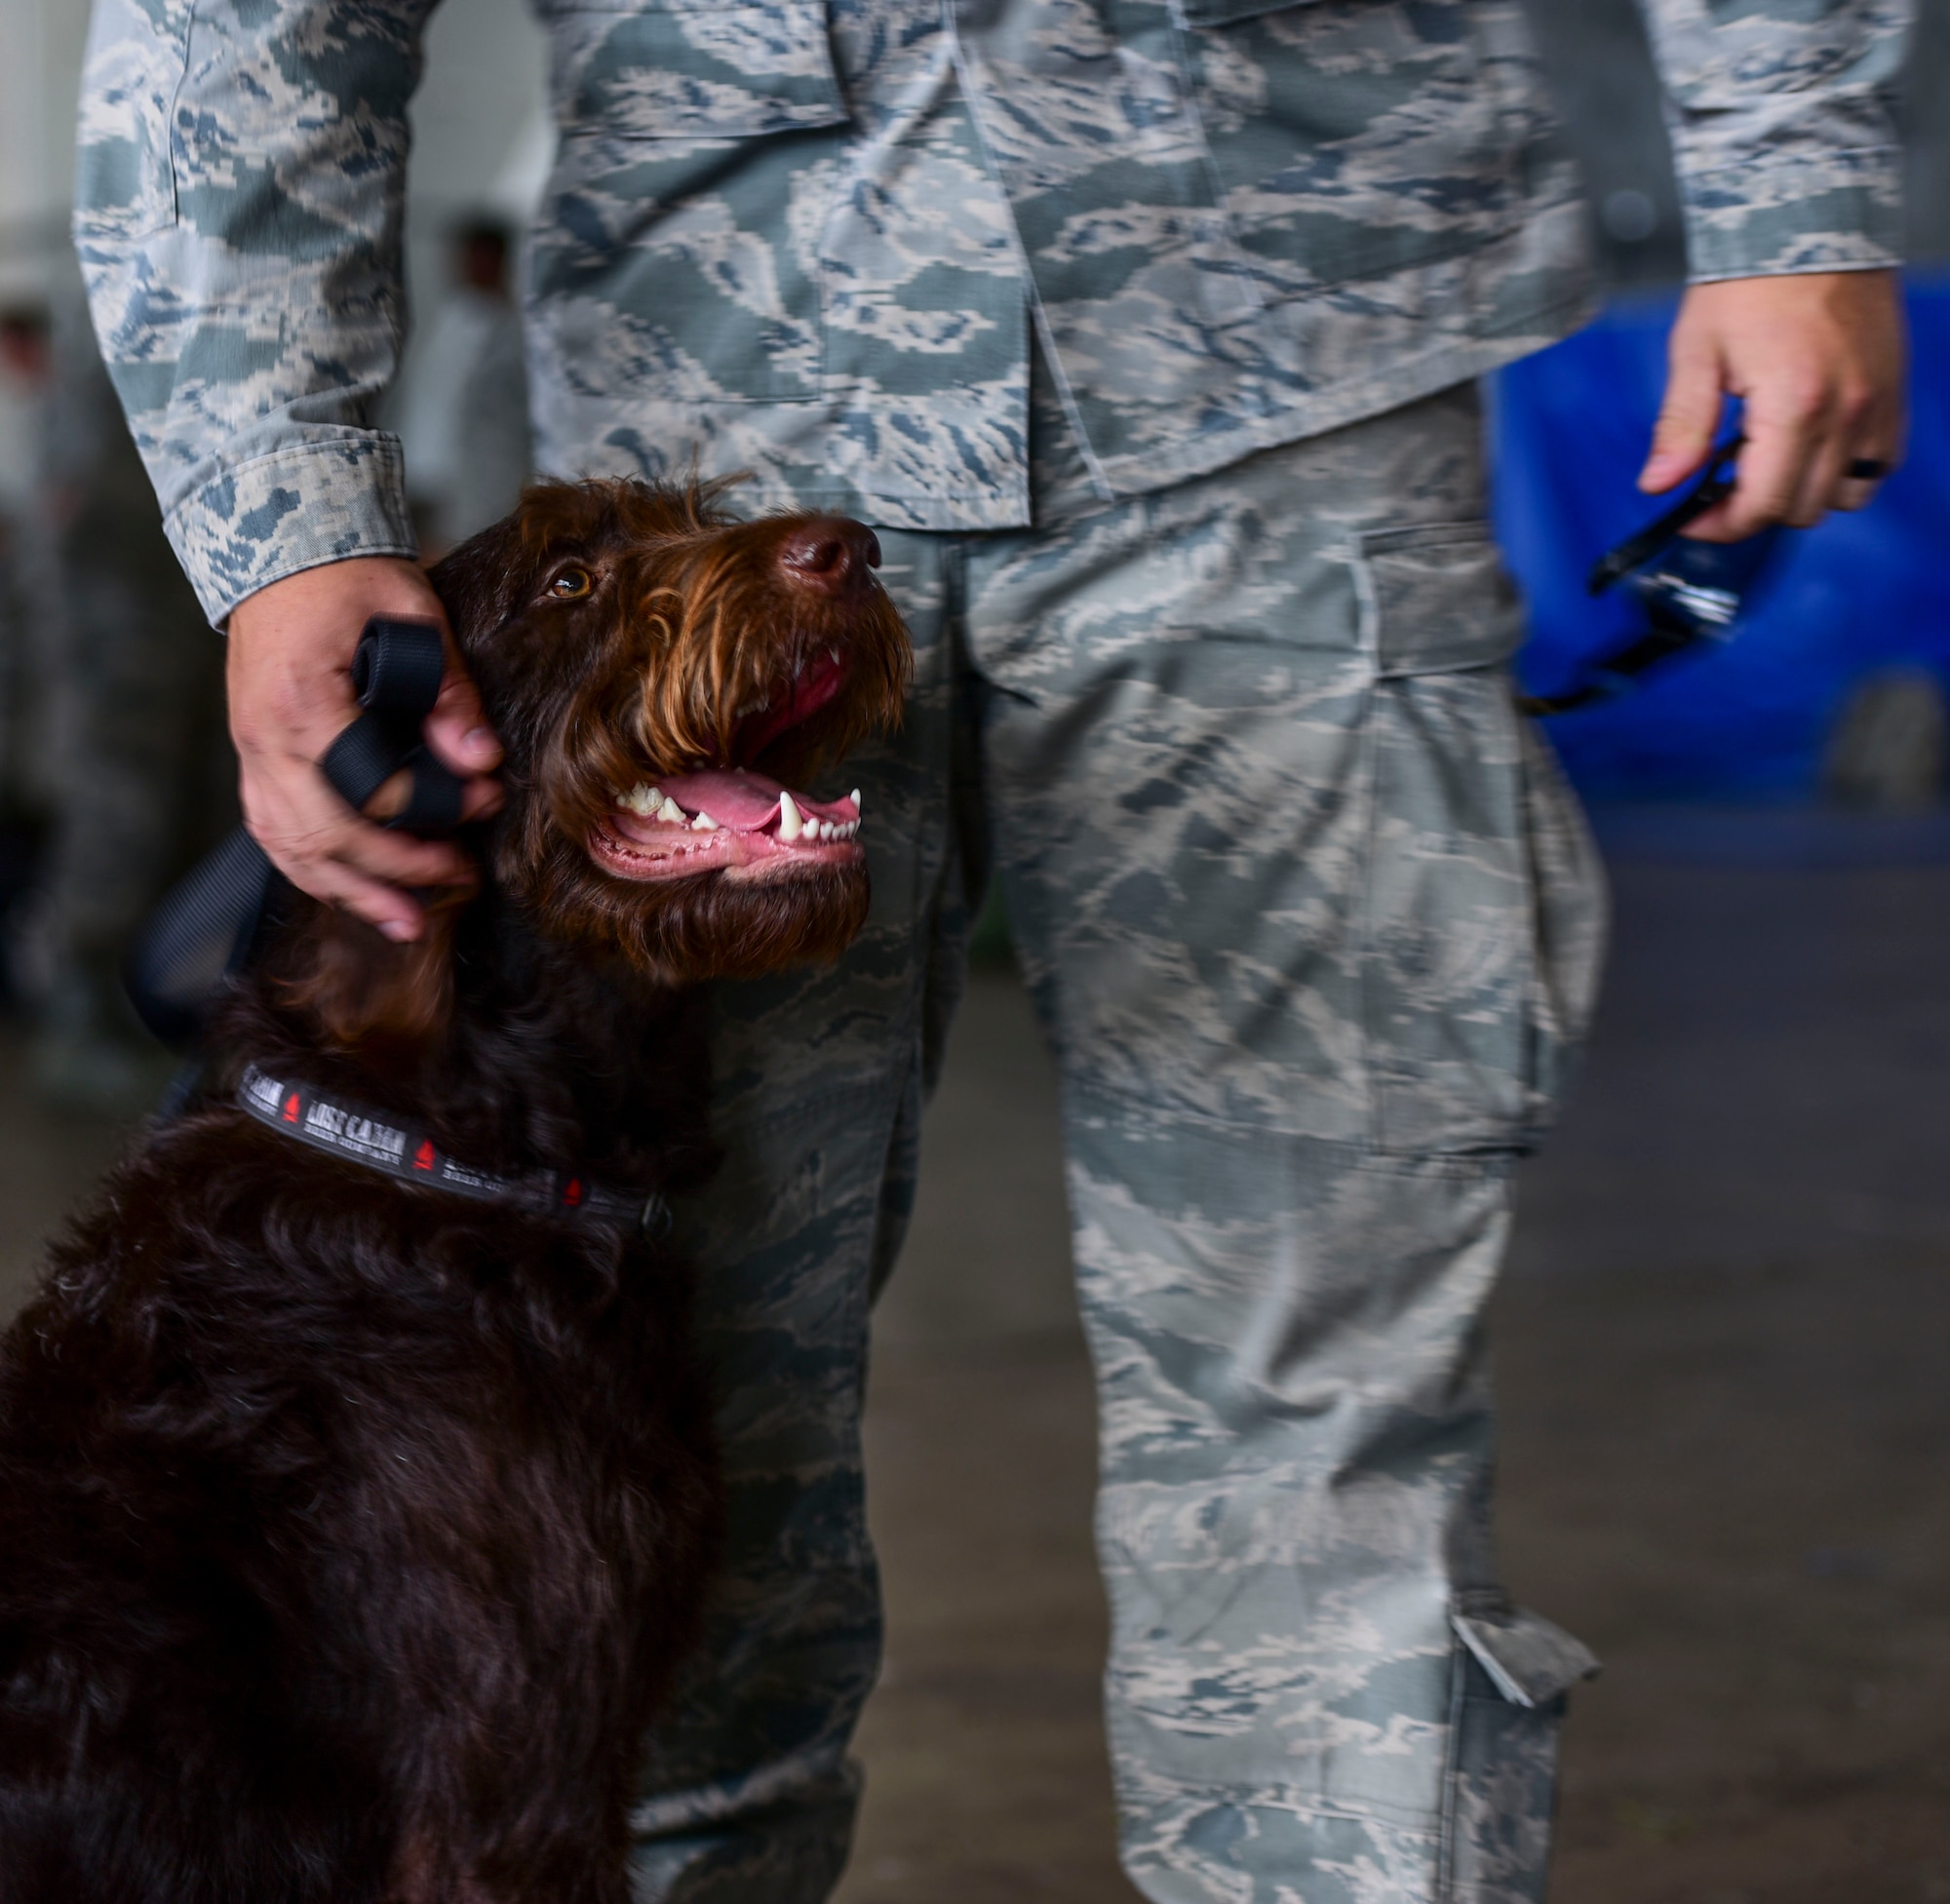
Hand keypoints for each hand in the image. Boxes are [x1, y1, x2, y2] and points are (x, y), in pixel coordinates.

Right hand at [227, 557, 502, 940]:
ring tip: (405, 924)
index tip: (485, 804)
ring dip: (349, 892)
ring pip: (291, 847)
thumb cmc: (348, 578)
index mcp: (302, 701)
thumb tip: (481, 761)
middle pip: (324, 836)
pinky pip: (274, 831)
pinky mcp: (253, 757)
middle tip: (456, 883)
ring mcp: (250, 751)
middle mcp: (264, 737)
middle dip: (393, 874)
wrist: (281, 550)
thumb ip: (448, 691)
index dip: (434, 808)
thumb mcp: (412, 615)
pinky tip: (352, 892)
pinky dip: (313, 869)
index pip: (368, 787)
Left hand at [1637, 269, 1905, 539]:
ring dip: (1802, 493)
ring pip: (1845, 495)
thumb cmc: (1749, 283)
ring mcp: (1878, 404)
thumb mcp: (1697, 353)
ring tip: (1766, 463)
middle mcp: (1846, 412)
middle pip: (1802, 509)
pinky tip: (1808, 447)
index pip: (1762, 505)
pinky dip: (1844, 471)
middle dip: (1755, 510)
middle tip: (1722, 486)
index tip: (1692, 518)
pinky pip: (1879, 462)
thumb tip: (1659, 484)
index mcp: (1794, 405)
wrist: (1810, 224)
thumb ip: (1681, 427)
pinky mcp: (1894, 392)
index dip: (1720, 525)